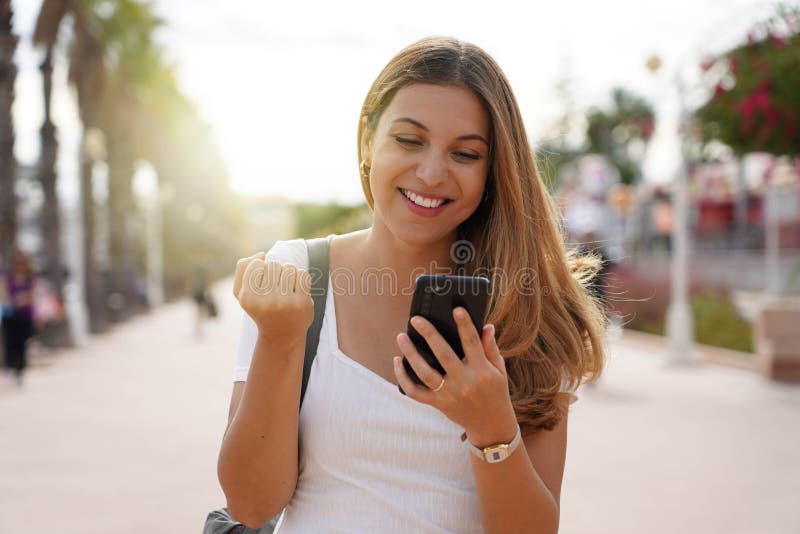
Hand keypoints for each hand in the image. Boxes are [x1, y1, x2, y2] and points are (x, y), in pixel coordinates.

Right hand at [233, 252, 313, 348]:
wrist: (281, 334)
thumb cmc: (260, 308)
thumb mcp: (241, 292)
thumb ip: (243, 268)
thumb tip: (261, 254)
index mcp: (247, 298)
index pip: (257, 264)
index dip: (261, 268)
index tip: (262, 282)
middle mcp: (264, 302)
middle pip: (274, 265)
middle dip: (276, 271)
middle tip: (276, 286)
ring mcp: (284, 303)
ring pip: (289, 268)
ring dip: (289, 274)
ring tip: (286, 288)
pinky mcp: (301, 303)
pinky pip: (303, 275)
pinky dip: (301, 278)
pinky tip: (296, 290)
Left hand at [393, 307, 517, 446]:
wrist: (491, 425)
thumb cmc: (495, 391)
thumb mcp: (499, 370)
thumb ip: (490, 348)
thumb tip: (487, 325)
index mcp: (482, 371)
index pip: (472, 343)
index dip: (465, 325)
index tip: (456, 309)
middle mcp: (465, 383)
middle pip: (443, 355)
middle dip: (429, 335)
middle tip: (416, 319)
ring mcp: (450, 395)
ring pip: (425, 373)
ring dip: (411, 354)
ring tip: (401, 337)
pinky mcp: (438, 404)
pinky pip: (415, 392)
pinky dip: (403, 378)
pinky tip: (397, 361)